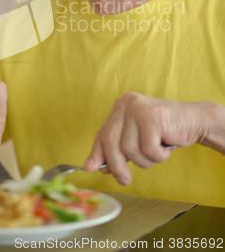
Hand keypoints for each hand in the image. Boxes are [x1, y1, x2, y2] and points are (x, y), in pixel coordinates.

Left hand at [83, 92, 207, 185]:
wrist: (194, 120)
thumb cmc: (164, 132)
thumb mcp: (136, 139)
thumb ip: (116, 149)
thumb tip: (90, 166)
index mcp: (120, 106)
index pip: (102, 133)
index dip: (96, 153)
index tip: (90, 169)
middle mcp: (126, 103)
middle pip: (111, 142)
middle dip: (117, 166)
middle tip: (125, 181)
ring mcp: (138, 108)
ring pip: (130, 149)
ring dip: (145, 159)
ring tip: (157, 150)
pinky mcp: (152, 117)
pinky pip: (148, 150)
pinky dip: (159, 156)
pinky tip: (166, 146)